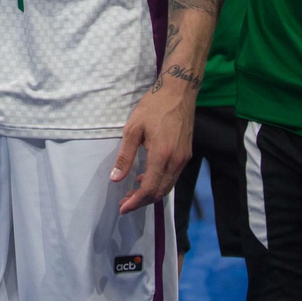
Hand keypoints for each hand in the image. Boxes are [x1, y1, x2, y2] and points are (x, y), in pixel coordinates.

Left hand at [111, 83, 194, 215]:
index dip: (135, 202)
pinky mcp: (186, 154)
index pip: (149, 188)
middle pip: (160, 192)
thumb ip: (125, 156)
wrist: (179, 92)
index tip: (122, 208)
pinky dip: (159, 182)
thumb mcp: (133, 128)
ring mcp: (183, 159)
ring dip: (151, 193)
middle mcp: (176, 161)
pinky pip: (173, 176)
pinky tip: (146, 177)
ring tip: (133, 192)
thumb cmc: (153, 107)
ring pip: (168, 186)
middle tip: (125, 202)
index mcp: (161, 155)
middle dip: (142, 201)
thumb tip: (115, 178)